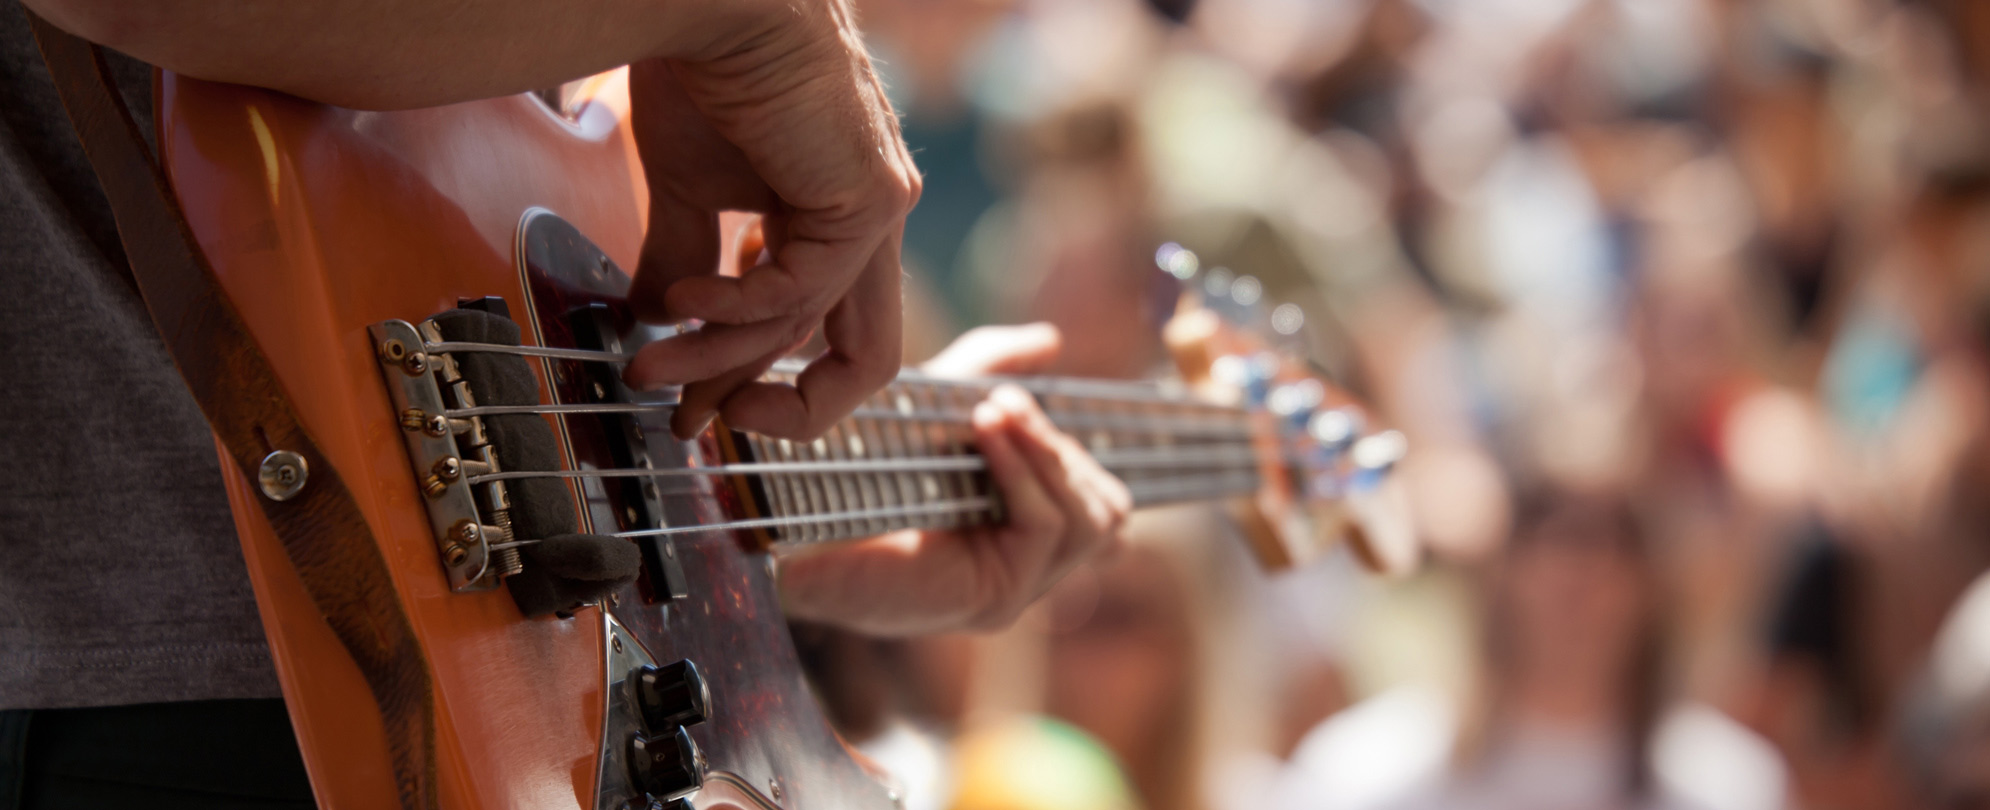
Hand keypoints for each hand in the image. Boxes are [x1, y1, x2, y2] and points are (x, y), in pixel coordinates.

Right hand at [620, 0, 919, 440]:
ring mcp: (879, 211)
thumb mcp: (690, 188)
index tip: (682, 402)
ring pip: (815, 333)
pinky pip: (802, 293)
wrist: (709, 2)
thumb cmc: (701, 71)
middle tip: (690, 423)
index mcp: (834, 218)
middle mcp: (870, 221)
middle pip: (863, 361)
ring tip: (648, 365)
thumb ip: (686, 258)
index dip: (751, 375)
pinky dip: (735, 311)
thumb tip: (654, 319)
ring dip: (721, 360)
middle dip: (774, 405)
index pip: (817, 327)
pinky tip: (680, 301)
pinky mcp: (870, 198)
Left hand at [775, 324, 1133, 634]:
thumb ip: (989, 369)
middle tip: (1006, 401)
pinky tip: (986, 437)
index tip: (1021, 399)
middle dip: (1063, 446)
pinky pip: (1046, 527)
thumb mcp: (933, 408)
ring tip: (996, 413)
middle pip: (1107, 511)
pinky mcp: (997, 600)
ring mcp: (1017, 590)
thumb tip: (1051, 339)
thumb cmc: (852, 475)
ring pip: (1093, 519)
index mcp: (1017, 535)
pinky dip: (1024, 473)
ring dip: (1050, 454)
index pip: (1101, 504)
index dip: (1081, 453)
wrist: (790, 526)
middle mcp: (1026, 571)